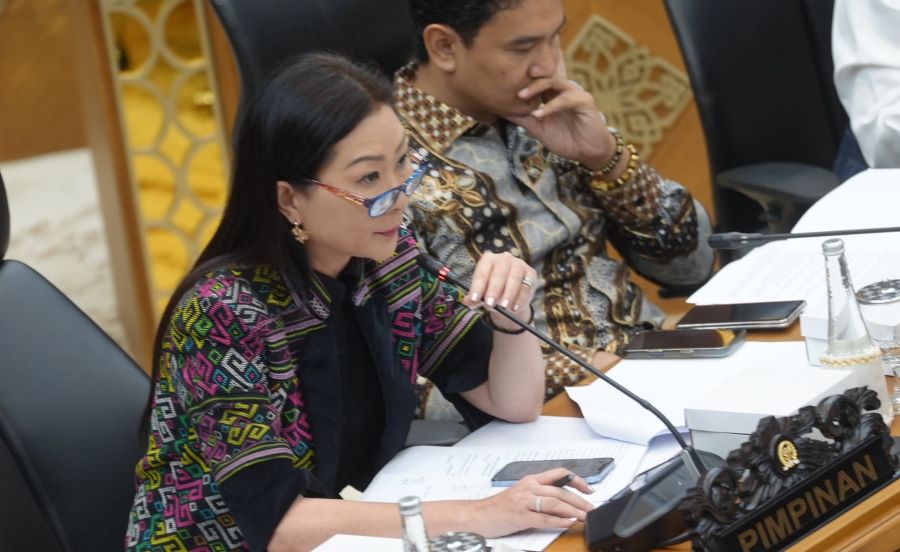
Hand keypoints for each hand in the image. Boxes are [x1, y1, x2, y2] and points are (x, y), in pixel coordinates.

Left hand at [463, 251, 536, 316]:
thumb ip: (474, 299)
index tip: (475, 298)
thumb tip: (467, 301)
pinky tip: (514, 308)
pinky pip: (526, 286)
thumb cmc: (492, 293)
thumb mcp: (481, 296)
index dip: (478, 286)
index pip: (482, 272)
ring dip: (508, 294)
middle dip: (494, 290)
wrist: (510, 298)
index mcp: (488, 260)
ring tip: (503, 307)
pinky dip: (520, 299)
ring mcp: (519, 264)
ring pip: (514, 278)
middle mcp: (504, 258)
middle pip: (499, 273)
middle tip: (490, 304)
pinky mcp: (531, 273)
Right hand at [470, 468, 594, 537]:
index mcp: (530, 480)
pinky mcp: (520, 516)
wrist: (477, 515)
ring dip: (573, 511)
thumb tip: (564, 503)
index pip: (559, 474)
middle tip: (592, 508)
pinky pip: (544, 518)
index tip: (589, 489)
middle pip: (560, 491)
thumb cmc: (499, 507)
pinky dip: (559, 521)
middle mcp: (529, 488)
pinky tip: (569, 523)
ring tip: (585, 517)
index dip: (577, 480)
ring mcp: (524, 502)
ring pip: (555, 503)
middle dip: (580, 500)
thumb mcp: (521, 495)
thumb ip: (539, 495)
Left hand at [506, 57, 614, 170]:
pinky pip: (566, 99)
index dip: (522, 81)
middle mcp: (564, 90)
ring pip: (555, 81)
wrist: (589, 153)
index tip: (503, 87)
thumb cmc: (566, 140)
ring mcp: (575, 93)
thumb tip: (502, 111)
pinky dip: (551, 106)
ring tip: (521, 96)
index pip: (537, 80)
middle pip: (544, 76)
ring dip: (537, 87)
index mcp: (553, 94)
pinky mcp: (585, 101)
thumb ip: (524, 119)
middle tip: (511, 89)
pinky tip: (539, 114)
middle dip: (526, 80)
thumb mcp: (540, 129)